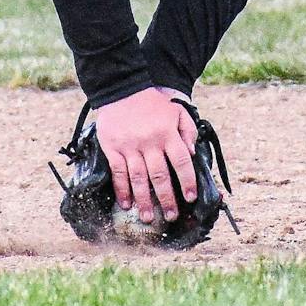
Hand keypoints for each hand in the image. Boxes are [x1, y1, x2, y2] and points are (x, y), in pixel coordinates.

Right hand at [95, 88, 198, 223]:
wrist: (122, 88)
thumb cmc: (152, 101)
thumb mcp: (176, 110)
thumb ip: (188, 130)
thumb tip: (193, 153)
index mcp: (167, 133)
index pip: (181, 161)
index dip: (187, 181)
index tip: (190, 197)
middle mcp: (150, 142)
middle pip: (160, 175)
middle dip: (166, 198)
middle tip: (171, 216)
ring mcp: (130, 146)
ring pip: (138, 178)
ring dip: (144, 200)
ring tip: (148, 218)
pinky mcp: (113, 148)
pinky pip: (118, 173)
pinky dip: (122, 190)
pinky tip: (126, 204)